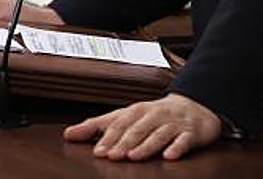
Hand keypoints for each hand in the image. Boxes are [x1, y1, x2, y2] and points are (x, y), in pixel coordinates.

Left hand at [63, 93, 221, 160]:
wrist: (194, 107)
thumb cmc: (154, 115)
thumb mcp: (126, 117)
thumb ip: (98, 125)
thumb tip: (68, 134)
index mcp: (137, 111)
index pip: (120, 123)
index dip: (108, 137)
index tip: (97, 151)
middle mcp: (154, 115)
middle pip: (137, 128)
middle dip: (123, 142)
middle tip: (111, 156)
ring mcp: (173, 123)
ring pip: (158, 134)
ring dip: (145, 145)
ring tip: (133, 156)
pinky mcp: (190, 133)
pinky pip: (184, 140)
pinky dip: (177, 147)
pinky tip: (169, 156)